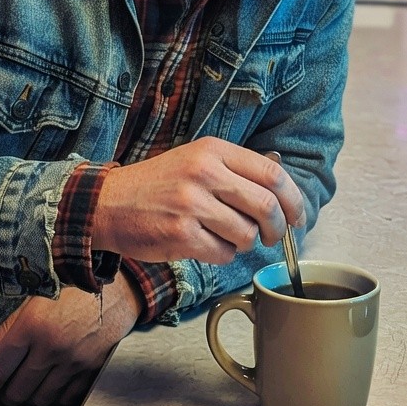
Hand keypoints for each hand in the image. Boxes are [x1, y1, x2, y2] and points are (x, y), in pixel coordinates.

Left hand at [0, 275, 143, 405]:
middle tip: (6, 385)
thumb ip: (5, 331)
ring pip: (40, 399)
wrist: (116, 289)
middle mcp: (51, 348)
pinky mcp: (90, 371)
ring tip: (30, 380)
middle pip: (17, 392)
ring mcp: (73, 362)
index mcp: (32, 327)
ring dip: (30, 395)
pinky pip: (65, 399)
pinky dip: (55, 395)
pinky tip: (53, 380)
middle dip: (6, 394)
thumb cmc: (71, 290)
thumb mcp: (33, 303)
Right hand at [91, 137, 304, 265]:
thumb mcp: (196, 160)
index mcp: (213, 151)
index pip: (272, 174)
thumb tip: (282, 196)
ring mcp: (191, 204)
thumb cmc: (158, 185)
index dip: (293, 200)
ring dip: (244, 243)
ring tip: (226, 237)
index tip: (297, 217)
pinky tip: (206, 245)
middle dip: (277, 229)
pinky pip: (223, 253)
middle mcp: (204, 173)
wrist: (109, 203)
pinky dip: (222, 255)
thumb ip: (235, 171)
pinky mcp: (180, 235)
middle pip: (267, 206)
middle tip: (272, 236)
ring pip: (246, 234)